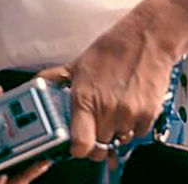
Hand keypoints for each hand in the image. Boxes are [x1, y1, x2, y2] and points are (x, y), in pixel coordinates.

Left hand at [38, 26, 176, 161]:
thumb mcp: (78, 63)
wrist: (147, 39)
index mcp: (85, 99)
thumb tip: (39, 83)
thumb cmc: (113, 48)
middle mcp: (107, 110)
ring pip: (119, 141)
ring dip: (114, 132)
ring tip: (113, 110)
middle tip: (94, 126)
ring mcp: (129, 114)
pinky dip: (133, 126)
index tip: (76, 145)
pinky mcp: (148, 114)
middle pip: (99, 148)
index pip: (80, 145)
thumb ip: (57, 79)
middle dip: (95, 141)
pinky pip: (138, 133)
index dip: (77, 149)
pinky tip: (129, 107)